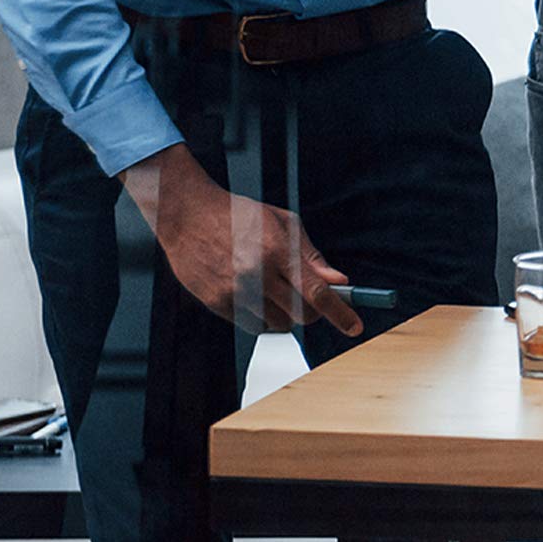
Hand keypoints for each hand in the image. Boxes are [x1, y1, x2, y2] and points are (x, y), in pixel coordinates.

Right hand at [120, 143, 362, 337]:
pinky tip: (252, 291)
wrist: (189, 216)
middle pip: (301, 315)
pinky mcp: (217, 303)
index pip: (317, 292)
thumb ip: (312, 256)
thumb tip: (338, 282)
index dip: (340, 313)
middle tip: (309, 299)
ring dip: (285, 314)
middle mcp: (257, 274)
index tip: (354, 326)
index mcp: (278, 250)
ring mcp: (235, 292)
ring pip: (277, 324)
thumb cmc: (239, 215)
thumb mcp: (284, 223)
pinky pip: (252, 325)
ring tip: (273, 288)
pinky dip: (261, 315)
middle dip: (313, 312)